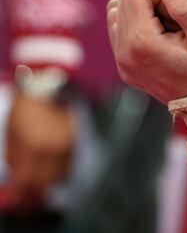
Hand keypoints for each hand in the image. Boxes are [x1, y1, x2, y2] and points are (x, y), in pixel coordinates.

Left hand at [3, 92, 74, 213]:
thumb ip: (15, 156)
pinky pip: (68, 164)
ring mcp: (66, 144)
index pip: (28, 179)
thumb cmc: (26, 108)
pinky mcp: (75, 140)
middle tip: (32, 199)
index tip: (22, 200)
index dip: (24, 193)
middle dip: (37, 192)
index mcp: (32, 147)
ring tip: (43, 189)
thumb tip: (19, 177)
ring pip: (59, 174)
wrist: (48, 86)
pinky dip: (61, 172)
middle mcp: (51, 148)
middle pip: (45, 180)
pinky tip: (55, 176)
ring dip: (50, 184)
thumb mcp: (12, 133)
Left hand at [107, 0, 186, 103]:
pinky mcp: (125, 69)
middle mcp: (123, 53)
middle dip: (149, 2)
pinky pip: (119, 33)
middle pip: (121, 0)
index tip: (179, 13)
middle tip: (175, 21)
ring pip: (116, 15)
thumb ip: (184, 6)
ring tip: (167, 29)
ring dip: (141, 13)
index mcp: (141, 42)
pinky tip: (160, 39)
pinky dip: (137, 27)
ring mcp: (122, 64)